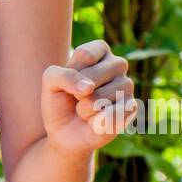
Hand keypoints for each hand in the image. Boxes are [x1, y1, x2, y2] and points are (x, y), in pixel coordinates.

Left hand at [41, 40, 136, 158]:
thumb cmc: (59, 99)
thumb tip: (89, 88)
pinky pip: (110, 115)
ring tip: (87, 109)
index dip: (70, 72)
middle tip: (78, 98)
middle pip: (91, 76)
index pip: (85, 55)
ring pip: (97, 98)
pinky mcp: (131, 108)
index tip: (69, 80)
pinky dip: (95, 122)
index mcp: (100, 50)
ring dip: (84, 109)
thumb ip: (63, 75)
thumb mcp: (50, 80)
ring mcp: (127, 86)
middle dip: (76, 93)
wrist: (64, 131)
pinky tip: (96, 121)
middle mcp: (117, 64)